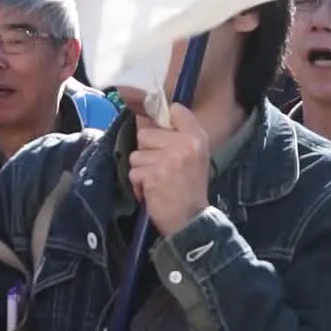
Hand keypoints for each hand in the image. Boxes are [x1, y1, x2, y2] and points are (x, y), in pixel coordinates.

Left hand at [128, 103, 209, 236]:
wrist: (191, 219)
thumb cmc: (190, 187)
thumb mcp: (195, 156)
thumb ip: (179, 134)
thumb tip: (147, 116)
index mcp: (197, 137)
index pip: (175, 110)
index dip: (163, 121)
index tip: (165, 134)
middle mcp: (184, 144)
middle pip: (146, 134)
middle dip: (148, 152)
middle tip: (162, 168)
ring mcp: (167, 159)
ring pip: (136, 154)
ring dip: (142, 170)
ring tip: (158, 181)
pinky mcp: (152, 175)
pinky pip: (133, 172)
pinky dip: (139, 184)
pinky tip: (153, 191)